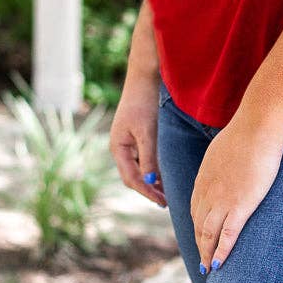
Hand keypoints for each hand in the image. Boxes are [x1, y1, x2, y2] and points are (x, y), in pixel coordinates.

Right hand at [109, 73, 166, 207]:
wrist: (142, 80)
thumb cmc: (143, 104)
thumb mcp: (147, 131)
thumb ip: (148, 156)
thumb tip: (150, 181)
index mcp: (118, 148)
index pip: (131, 178)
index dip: (146, 191)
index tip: (161, 201)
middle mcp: (119, 148)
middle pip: (132, 177)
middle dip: (147, 190)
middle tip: (164, 202)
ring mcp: (126, 143)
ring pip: (137, 169)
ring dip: (149, 182)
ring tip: (164, 194)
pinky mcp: (133, 137)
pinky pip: (140, 159)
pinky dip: (150, 169)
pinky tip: (160, 176)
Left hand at [190, 118, 282, 270]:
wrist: (257, 127)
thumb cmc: (247, 131)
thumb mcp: (224, 146)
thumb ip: (221, 160)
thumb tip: (226, 162)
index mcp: (204, 177)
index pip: (196, 208)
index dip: (197, 226)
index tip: (200, 237)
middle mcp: (208, 192)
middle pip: (199, 224)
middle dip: (199, 244)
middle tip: (202, 260)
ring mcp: (223, 200)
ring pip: (208, 234)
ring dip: (206, 254)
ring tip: (208, 269)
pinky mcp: (241, 206)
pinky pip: (228, 235)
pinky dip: (222, 251)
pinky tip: (219, 263)